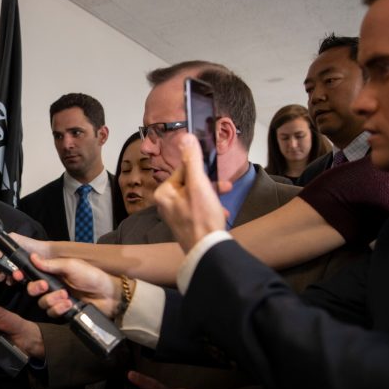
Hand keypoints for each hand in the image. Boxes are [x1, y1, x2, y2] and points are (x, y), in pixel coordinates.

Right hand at [0, 233, 51, 283]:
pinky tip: (11, 280)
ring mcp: (13, 268)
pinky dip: (9, 281)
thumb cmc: (30, 244)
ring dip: (0, 275)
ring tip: (3, 275)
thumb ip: (1, 244)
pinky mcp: (20, 276)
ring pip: (1, 274)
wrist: (46, 255)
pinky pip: (11, 280)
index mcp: (4, 250)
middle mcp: (7, 259)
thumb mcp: (13, 239)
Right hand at [25, 253, 122, 318]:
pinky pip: (52, 313)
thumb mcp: (71, 265)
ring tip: (65, 296)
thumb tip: (33, 256)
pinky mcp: (63, 312)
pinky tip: (68, 304)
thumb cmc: (91, 276)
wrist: (108, 294)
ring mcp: (57, 300)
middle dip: (36, 288)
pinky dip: (59, 308)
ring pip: (42, 303)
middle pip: (33, 290)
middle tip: (44, 286)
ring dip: (52, 299)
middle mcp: (52, 286)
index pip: (32, 274)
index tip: (18, 276)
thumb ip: (51, 264)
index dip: (23, 275)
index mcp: (53, 273)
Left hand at [154, 133, 231, 252]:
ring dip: (212, 196)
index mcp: (164, 193)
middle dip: (209, 184)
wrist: (207, 251)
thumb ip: (193, 160)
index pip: (182, 170)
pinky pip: (199, 210)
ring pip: (196, 196)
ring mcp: (175, 215)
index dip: (201, 170)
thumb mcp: (199, 185)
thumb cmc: (202, 219)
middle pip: (190, 183)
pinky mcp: (185, 225)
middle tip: (225, 187)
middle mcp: (165, 204)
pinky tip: (221, 215)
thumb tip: (185, 137)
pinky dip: (211, 209)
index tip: (214, 174)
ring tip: (223, 203)